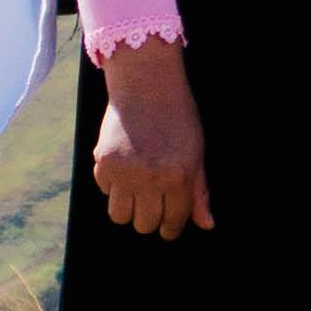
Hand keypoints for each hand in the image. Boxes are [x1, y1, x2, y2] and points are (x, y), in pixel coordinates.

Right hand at [93, 40, 210, 240]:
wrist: (147, 83)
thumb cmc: (178, 117)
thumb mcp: (196, 152)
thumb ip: (199, 192)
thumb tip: (207, 225)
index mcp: (179, 176)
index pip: (173, 222)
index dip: (171, 227)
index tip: (168, 225)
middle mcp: (151, 178)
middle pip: (144, 225)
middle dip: (150, 218)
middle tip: (154, 201)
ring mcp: (124, 172)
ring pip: (120, 216)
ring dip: (128, 207)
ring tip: (137, 187)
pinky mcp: (103, 163)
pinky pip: (105, 191)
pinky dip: (113, 185)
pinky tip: (124, 163)